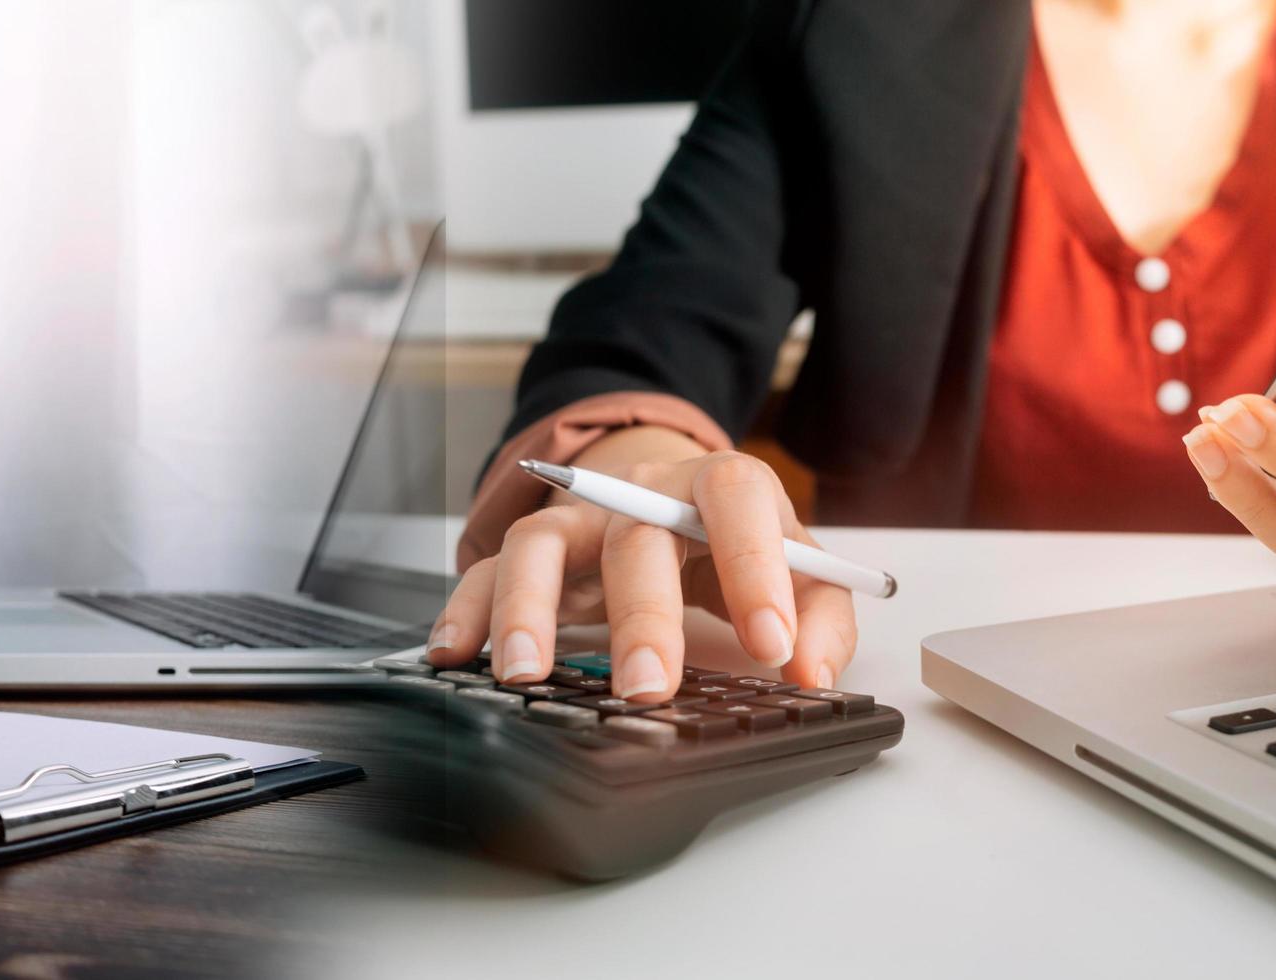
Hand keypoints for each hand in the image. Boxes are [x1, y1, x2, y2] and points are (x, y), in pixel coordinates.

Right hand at [428, 435, 858, 701]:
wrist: (677, 497)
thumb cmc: (739, 545)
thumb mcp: (805, 573)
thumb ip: (822, 621)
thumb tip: (812, 675)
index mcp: (717, 486)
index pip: (734, 502)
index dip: (754, 567)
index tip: (771, 645)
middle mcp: (641, 493)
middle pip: (633, 536)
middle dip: (641, 616)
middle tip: (649, 688)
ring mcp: (578, 519)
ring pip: (538, 544)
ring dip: (528, 608)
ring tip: (526, 673)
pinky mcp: (535, 552)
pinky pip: (484, 571)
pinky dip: (465, 611)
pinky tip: (454, 655)